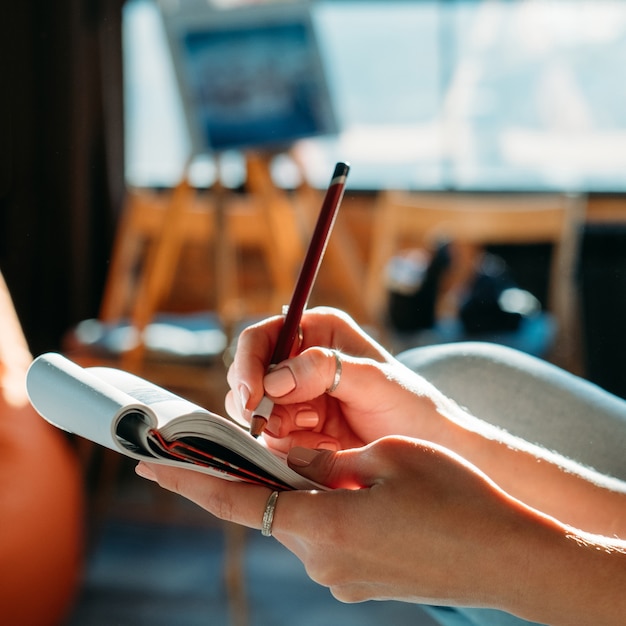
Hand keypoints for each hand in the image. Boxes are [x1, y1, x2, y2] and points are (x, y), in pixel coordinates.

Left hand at [135, 437, 555, 610]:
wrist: (506, 555)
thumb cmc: (451, 495)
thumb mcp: (382, 458)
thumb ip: (319, 461)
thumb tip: (280, 458)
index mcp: (320, 524)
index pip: (235, 500)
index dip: (188, 480)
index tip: (148, 467)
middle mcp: (320, 560)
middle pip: (268, 509)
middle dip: (259, 477)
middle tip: (259, 442)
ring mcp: (339, 579)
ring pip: (299, 521)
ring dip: (302, 492)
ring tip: (340, 466)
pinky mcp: (357, 583)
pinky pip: (324, 538)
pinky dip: (324, 511)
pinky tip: (359, 496)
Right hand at [225, 307, 452, 452]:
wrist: (427, 449)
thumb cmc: (411, 405)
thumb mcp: (373, 380)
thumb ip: (325, 370)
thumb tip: (274, 379)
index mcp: (316, 332)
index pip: (260, 339)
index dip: (248, 365)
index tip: (253, 397)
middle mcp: (299, 361)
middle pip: (248, 379)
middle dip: (263, 406)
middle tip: (292, 424)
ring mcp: (296, 398)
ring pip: (255, 415)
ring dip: (283, 431)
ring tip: (326, 439)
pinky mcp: (298, 431)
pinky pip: (272, 442)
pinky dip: (294, 450)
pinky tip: (329, 450)